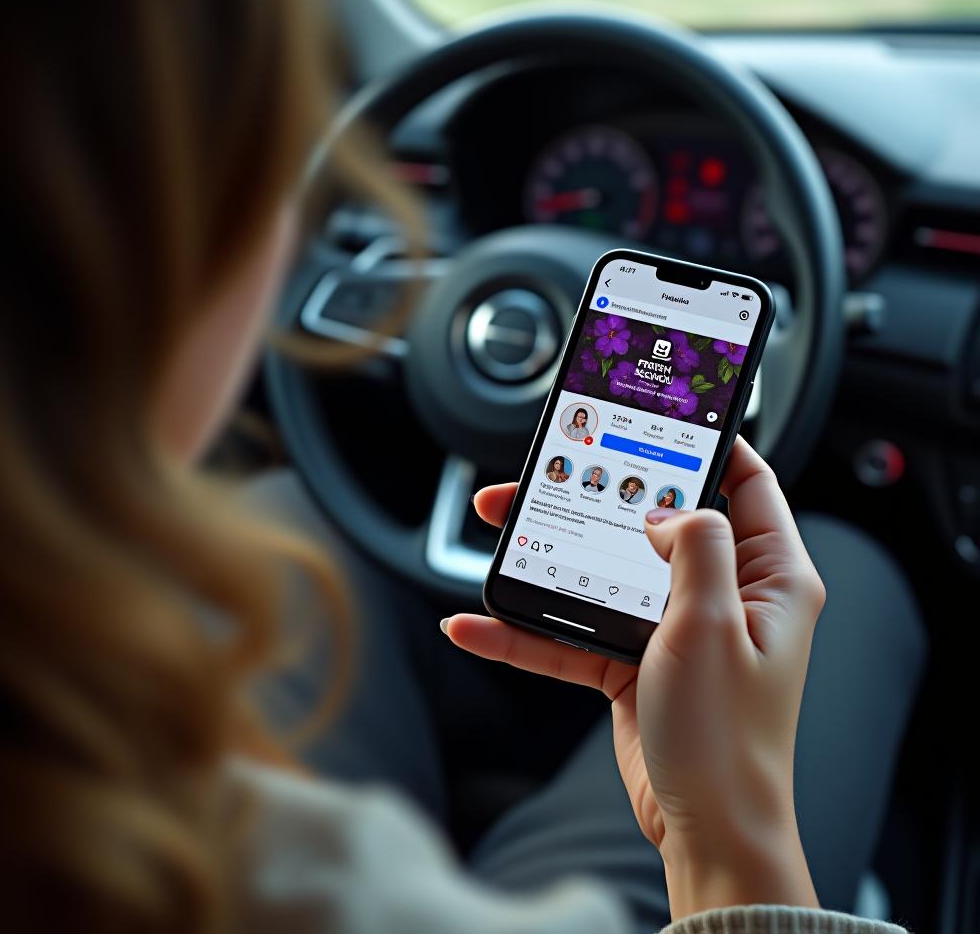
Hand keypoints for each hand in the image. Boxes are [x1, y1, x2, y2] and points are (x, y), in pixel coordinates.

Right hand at [442, 437, 823, 918]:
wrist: (706, 831)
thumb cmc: (729, 740)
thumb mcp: (714, 624)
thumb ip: (695, 545)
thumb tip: (663, 509)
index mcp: (768, 576)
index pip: (745, 482)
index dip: (709, 443)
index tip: (662, 415)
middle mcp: (723, 594)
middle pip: (652, 521)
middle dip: (596, 496)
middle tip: (548, 473)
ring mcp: (675, 627)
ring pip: (603, 570)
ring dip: (548, 556)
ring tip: (498, 532)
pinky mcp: (633, 660)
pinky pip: (574, 631)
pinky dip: (528, 630)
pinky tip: (480, 623)